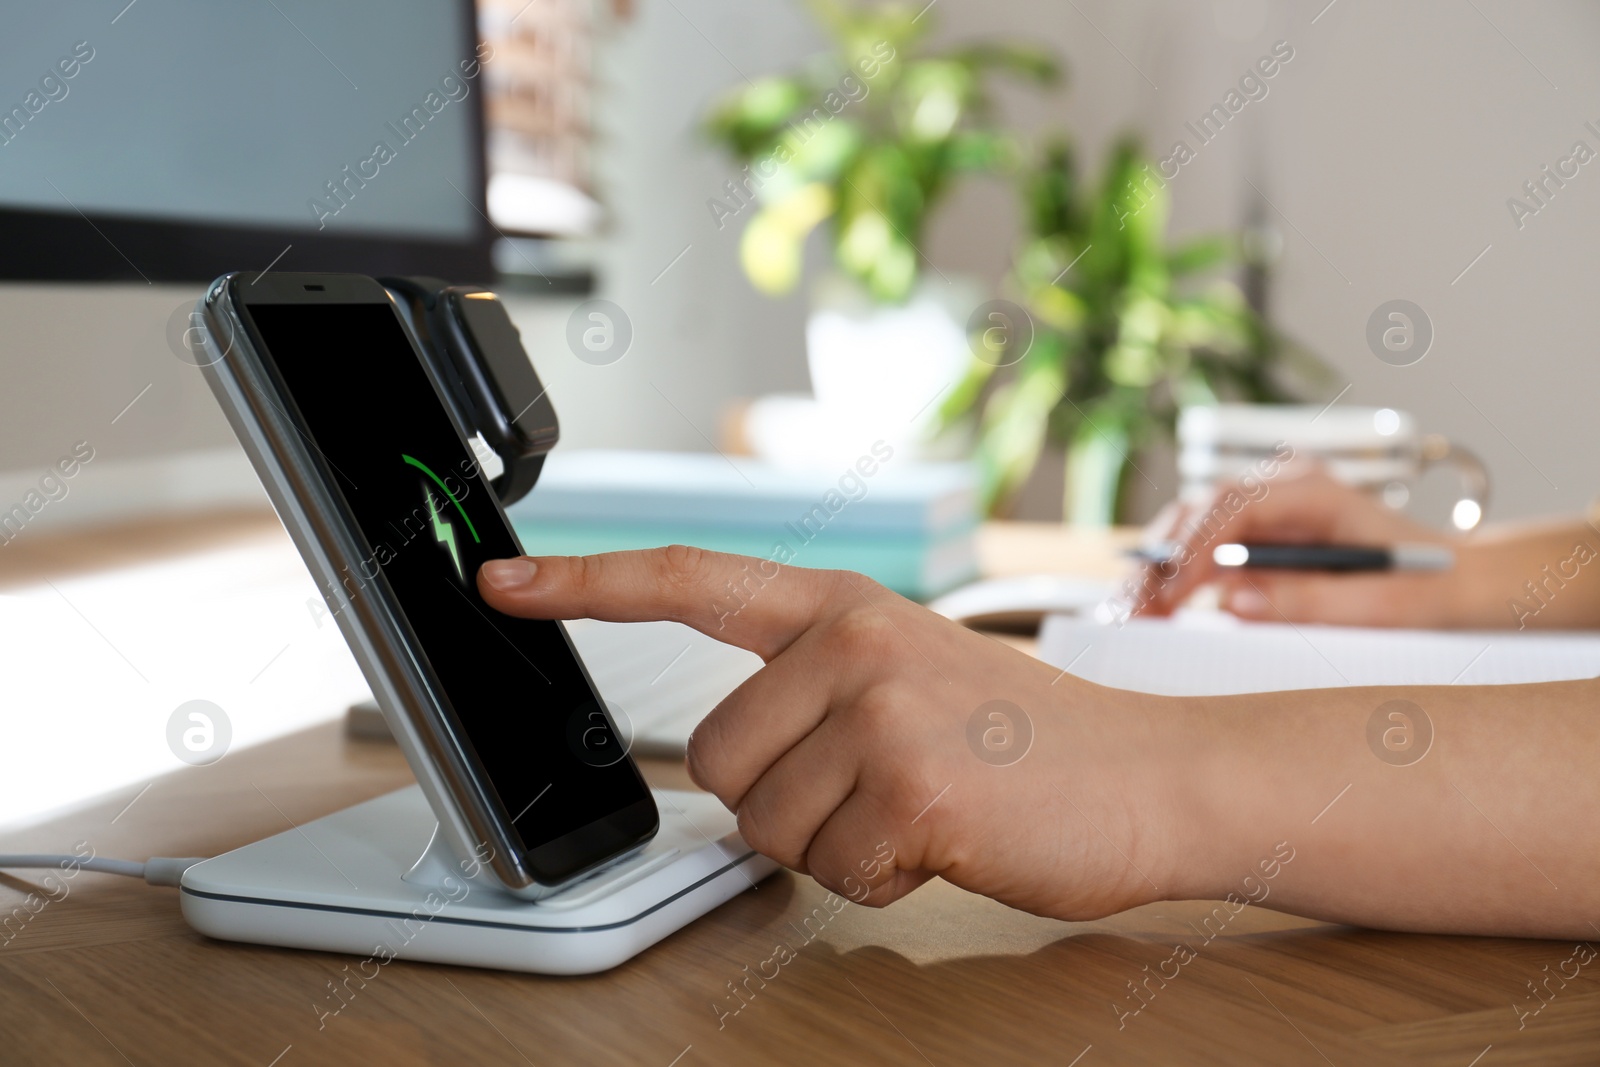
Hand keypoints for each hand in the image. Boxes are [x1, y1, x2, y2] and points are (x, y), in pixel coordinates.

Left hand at [479, 547, 1204, 919]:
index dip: (586, 583)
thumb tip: (718, 761)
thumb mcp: (912, 673)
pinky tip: (945, 841)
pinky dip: (883, 880)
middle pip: (719, 759)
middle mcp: (853, 642)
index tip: (505, 581)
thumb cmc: (1028, 738)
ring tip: (922, 809)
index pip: (690, 579)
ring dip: (836, 845)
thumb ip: (811, 688)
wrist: (1154, 776)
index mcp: (844, 606)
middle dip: (785, 801)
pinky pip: (834, 871)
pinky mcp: (912, 789)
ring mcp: (883, 711)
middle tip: (879, 789)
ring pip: (768, 824)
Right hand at [1130, 463, 1462, 625]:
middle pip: (1197, 512)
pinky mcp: (1253, 541)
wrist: (1458, 583)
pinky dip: (1171, 581)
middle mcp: (1280, 489)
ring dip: (1155, 572)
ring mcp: (1263, 512)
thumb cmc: (1429, 589)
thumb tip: (1232, 601)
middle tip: (1128, 613)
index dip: (1194, 547)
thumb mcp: (1382, 604)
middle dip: (1158, 562)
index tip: (1170, 594)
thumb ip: (1309, 602)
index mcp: (1314, 489)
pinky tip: (1148, 612)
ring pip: (1188, 529)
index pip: (1234, 504)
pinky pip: (1200, 552)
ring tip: (1126, 617)